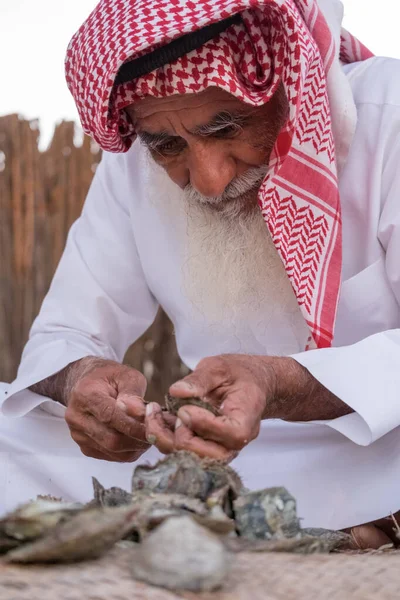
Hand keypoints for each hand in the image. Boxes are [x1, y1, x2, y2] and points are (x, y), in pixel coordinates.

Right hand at [64, 357, 149, 461]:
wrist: (89, 383)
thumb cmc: (111, 377)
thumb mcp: (126, 375)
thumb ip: (133, 393)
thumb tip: (141, 412)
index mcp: (85, 395)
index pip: (111, 417)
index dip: (135, 425)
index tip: (155, 424)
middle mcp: (77, 417)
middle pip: (111, 439)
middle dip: (138, 438)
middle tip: (156, 431)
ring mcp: (78, 435)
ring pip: (113, 451)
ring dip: (136, 446)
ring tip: (148, 433)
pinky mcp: (85, 447)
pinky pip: (111, 456)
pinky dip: (129, 451)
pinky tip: (137, 438)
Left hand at [145, 354, 351, 459]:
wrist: (250, 385)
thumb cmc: (238, 374)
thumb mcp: (220, 368)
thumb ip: (199, 380)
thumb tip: (176, 392)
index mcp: (246, 421)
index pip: (229, 434)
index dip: (203, 424)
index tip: (185, 407)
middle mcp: (233, 443)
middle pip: (205, 456)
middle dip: (177, 437)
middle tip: (159, 411)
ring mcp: (218, 449)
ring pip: (187, 457)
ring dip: (163, 437)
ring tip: (150, 411)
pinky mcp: (202, 448)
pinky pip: (180, 450)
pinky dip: (162, 436)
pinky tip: (152, 416)